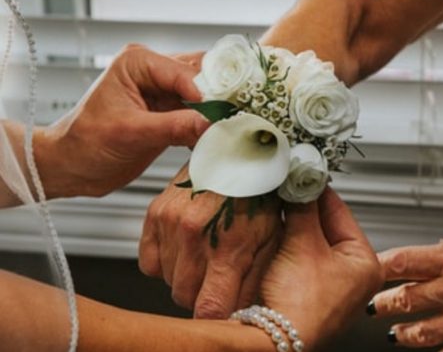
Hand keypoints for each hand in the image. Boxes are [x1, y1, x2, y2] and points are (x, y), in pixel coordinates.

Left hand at [34, 44, 209, 197]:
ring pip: (203, 94)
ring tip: (224, 130)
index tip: (222, 116)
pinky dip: (205, 125)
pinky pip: (197, 113)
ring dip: (213, 112)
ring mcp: (162, 91)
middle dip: (216, 97)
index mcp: (138, 62)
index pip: (184, 72)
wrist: (72, 167)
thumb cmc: (85, 143)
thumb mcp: (130, 134)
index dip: (206, 93)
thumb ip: (173, 126)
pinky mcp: (168, 112)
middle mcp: (153, 71)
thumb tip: (210, 123)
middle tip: (231, 119)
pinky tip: (210, 138)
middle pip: (200, 75)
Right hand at [139, 164, 281, 318]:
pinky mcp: (155, 214)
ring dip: (185, 275)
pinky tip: (184, 246)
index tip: (222, 308)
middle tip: (218, 275)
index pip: (209, 310)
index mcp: (227, 246)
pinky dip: (164, 261)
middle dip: (202, 293)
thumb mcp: (271, 235)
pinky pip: (149, 262)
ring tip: (206, 251)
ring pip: (168, 280)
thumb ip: (255, 276)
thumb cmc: (259, 189)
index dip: (216, 316)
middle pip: (184, 298)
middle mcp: (193, 237)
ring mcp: (170, 224)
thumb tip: (244, 308)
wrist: (238, 149)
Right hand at [261, 188, 382, 348]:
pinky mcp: (309, 289)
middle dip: (304, 207)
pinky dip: (288, 240)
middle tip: (288, 187)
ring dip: (294, 222)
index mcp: (365, 263)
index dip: (319, 190)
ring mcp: (330, 283)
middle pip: (325, 225)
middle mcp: (352, 275)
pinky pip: (300, 254)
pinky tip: (276, 229)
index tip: (304, 174)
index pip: (341, 211)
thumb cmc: (301, 305)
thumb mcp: (302, 243)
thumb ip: (303, 207)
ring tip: (280, 204)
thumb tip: (302, 180)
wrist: (273, 339)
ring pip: (310, 239)